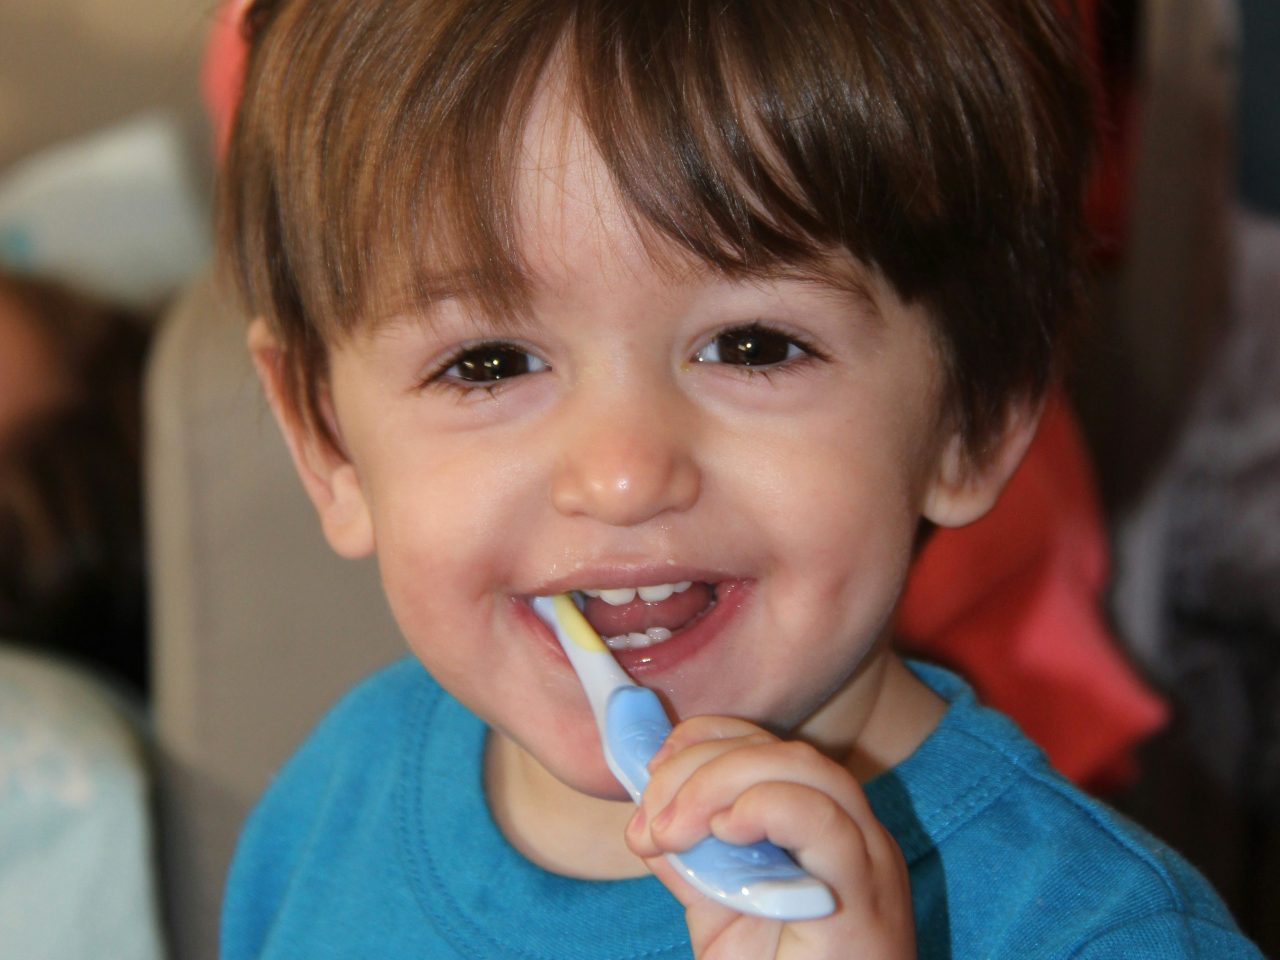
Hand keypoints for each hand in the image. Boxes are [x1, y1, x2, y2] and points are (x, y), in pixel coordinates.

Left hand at [624, 716, 915, 959]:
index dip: (706, 740)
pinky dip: (768, 806)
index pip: (769, 747)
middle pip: (781, 752)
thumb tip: (647, 818)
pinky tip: (726, 828)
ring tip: (674, 830)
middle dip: (700, 765)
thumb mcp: (723, 917)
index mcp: (826, 829)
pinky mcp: (864, 898)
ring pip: (804, 770)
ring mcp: (867, 862)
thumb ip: (694, 865)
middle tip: (652, 818)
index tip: (651, 768)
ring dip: (722, 781)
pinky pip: (825, 824)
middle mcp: (856, 834)